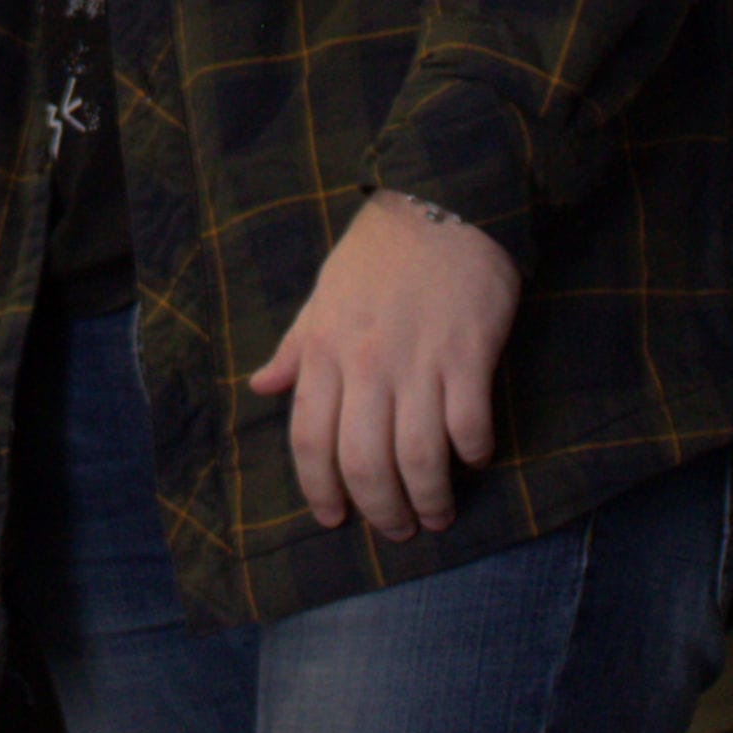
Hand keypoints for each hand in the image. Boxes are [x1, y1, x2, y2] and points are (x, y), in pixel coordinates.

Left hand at [244, 194, 523, 538]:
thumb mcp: (322, 296)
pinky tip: (473, 460)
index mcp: (324, 350)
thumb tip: (259, 386)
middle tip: (396, 529)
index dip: (319, 490)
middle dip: (380, 511)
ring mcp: (420, 360)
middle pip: (364, 462)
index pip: (309, 440)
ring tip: (436, 515)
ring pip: (417, 457)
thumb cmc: (377, 255)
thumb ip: (295, 348)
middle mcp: (366, 363)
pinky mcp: (469, 354)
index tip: (334, 518)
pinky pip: (468, 424)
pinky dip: (471, 454)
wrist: (442, 203)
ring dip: (429, 499)